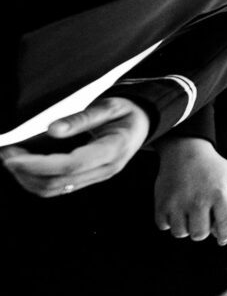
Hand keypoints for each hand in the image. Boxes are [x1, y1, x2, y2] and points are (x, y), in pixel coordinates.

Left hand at [0, 98, 147, 196]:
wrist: (144, 122)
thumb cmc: (126, 112)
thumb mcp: (110, 106)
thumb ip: (82, 118)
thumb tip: (52, 130)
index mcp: (113, 150)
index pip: (71, 165)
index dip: (38, 164)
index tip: (13, 156)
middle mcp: (106, 169)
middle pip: (59, 182)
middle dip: (26, 172)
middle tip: (6, 153)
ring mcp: (98, 177)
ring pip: (56, 189)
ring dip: (28, 179)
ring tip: (12, 159)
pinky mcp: (89, 179)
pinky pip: (59, 187)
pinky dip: (38, 179)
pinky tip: (26, 165)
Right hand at [154, 137, 226, 244]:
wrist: (183, 148)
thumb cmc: (210, 161)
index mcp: (218, 194)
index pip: (225, 223)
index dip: (225, 235)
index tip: (223, 240)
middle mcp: (199, 200)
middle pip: (200, 234)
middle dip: (202, 233)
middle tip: (201, 226)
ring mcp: (178, 202)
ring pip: (181, 232)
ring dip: (185, 229)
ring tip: (188, 220)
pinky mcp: (162, 203)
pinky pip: (164, 225)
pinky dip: (168, 223)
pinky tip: (174, 214)